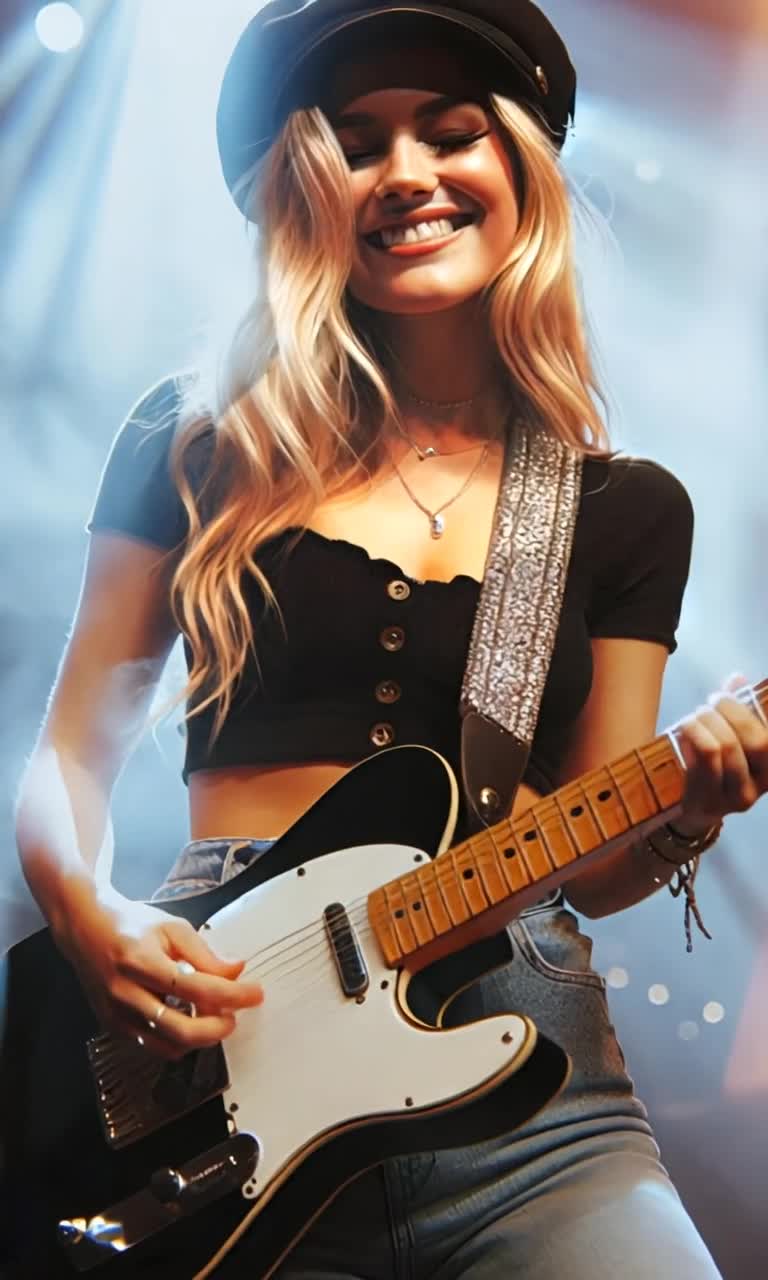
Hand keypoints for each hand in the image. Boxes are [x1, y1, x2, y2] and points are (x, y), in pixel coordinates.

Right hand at [53, 886, 262, 1059]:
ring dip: (200, 1038)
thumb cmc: (130, 925)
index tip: (254, 994)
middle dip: (217, 1029)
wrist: (85, 929)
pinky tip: (189, 1021)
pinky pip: (153, 1046)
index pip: (197, 988)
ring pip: (168, 1046)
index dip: (232, 995)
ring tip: (214, 1018)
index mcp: (141, 962)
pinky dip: (178, 1041)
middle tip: (234, 1016)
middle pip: (181, 1030)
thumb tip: (237, 972)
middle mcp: (125, 993)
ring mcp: (116, 1015)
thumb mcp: (171, 927)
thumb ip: (205, 953)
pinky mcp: (113, 1028)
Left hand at [674, 672, 767, 833]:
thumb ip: (737, 710)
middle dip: (730, 712)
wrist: (690, 810)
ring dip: (706, 722)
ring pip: (724, 748)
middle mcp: (759, 787)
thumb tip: (737, 678)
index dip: (753, 710)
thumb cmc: (713, 767)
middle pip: (756, 741)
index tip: (729, 693)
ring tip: (694, 717)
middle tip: (709, 704)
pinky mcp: (707, 802)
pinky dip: (693, 737)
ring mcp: (734, 799)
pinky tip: (684, 731)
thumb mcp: (730, 738)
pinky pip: (702, 761)